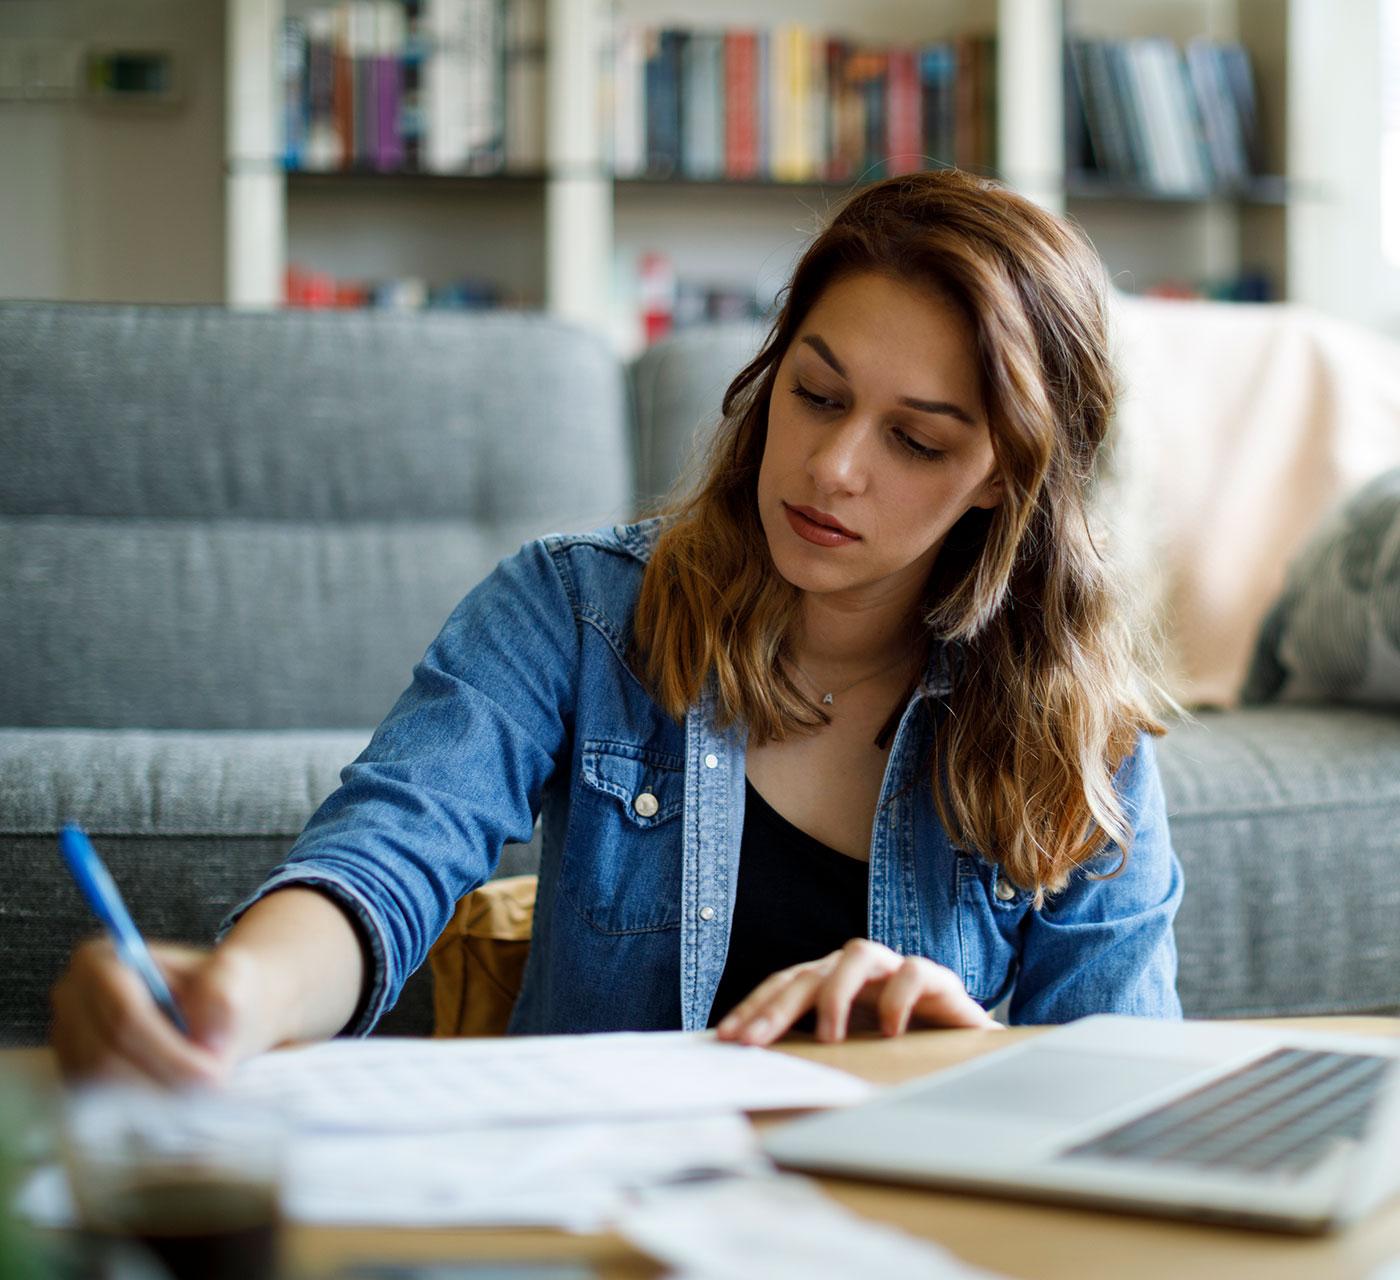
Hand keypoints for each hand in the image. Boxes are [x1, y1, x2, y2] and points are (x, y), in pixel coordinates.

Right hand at [50, 938, 273, 1087]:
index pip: (126, 1018)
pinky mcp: (72, 1075)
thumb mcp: (233, 978)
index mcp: (100, 961)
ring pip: (100, 1089)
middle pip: (107, 1059)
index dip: (169, 1053)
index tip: (214, 1075)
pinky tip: (176, 1103)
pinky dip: (140, 1110)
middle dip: (164, 1080)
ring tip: (199, 1094)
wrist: (206, 1009)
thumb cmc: (216, 989)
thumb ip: (225, 994)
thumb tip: (208, 1035)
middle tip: (213, 1091)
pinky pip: (97, 1106)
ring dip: (153, 1099)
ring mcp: (65, 1041)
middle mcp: (70, 999)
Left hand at [715, 938, 1001, 1045]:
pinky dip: (898, 997)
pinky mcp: (936, 979)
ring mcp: (895, 969)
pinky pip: (913, 971)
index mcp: (832, 982)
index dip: (754, 1007)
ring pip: (858, 954)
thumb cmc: (901, 1048)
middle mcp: (858, 970)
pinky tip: (891, 1031)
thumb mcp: (853, 1051)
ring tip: (828, 1037)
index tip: (726, 1037)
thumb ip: (815, 1053)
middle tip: (754, 1041)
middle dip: (777, 1006)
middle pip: (809, 972)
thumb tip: (758, 1071)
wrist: (969, 1048)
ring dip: (837, 994)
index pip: (784, 984)